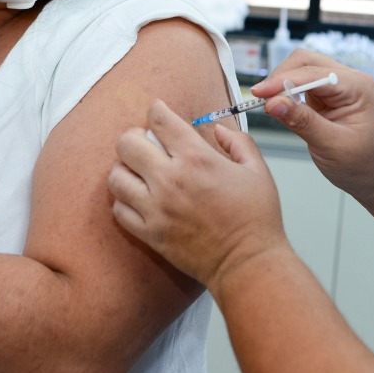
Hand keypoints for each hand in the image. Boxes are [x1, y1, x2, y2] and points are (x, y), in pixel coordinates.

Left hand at [108, 100, 287, 291]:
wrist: (248, 263)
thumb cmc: (256, 219)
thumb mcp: (257, 170)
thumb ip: (238, 142)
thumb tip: (218, 130)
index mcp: (197, 159)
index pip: (160, 120)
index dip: (156, 109)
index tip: (157, 110)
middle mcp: (171, 180)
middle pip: (127, 143)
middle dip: (134, 136)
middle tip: (144, 141)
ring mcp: (156, 209)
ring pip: (116, 176)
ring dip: (124, 168)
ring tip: (137, 171)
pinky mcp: (150, 233)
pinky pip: (119, 209)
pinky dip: (124, 200)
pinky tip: (138, 198)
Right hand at [250, 49, 373, 201]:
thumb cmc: (363, 163)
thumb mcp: (332, 146)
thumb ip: (302, 122)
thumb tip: (274, 103)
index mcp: (357, 87)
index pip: (314, 74)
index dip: (284, 80)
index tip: (260, 93)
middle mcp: (348, 80)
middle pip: (306, 62)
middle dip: (281, 77)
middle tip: (262, 99)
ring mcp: (337, 86)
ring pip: (301, 70)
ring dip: (282, 84)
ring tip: (270, 106)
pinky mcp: (326, 95)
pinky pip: (300, 85)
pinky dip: (286, 93)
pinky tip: (280, 108)